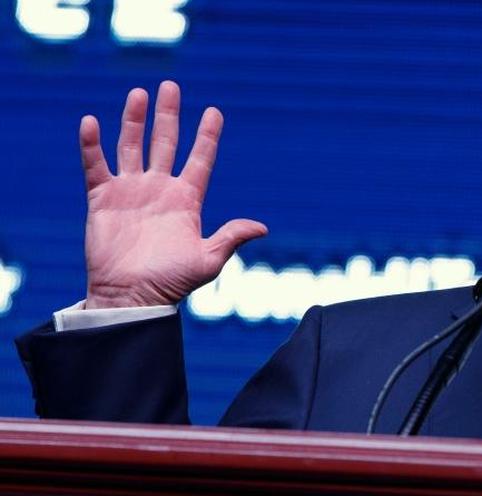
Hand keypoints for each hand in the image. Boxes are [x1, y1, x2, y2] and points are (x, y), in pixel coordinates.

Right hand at [82, 80, 266, 308]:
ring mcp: (130, 191)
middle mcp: (159, 190)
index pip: (200, 159)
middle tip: (171, 86)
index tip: (215, 112)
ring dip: (134, 120)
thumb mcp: (208, 260)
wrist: (132, 297)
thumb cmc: (172, 282)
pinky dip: (92, 144)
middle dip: (168, 115)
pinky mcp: (102, 199)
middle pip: (165, 142)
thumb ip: (231, 237)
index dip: (207, 136)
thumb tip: (263, 227)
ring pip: (132, 146)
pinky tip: (92, 122)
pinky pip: (95, 165)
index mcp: (187, 200)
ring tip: (139, 93)